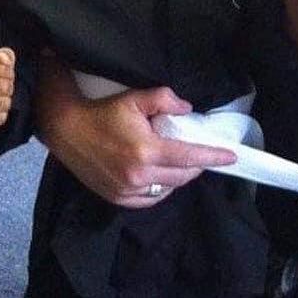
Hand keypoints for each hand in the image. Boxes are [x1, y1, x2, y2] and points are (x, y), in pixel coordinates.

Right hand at [0, 47, 15, 133]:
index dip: (10, 74)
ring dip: (6, 102)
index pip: (5, 69)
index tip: (3, 75)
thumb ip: (4, 56)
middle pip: (5, 87)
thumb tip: (4, 60)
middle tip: (1, 89)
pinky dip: (1, 115)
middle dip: (9, 88)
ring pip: (4, 103)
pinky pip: (0, 117)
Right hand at [35, 54, 237, 208]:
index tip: (231, 157)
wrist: (66, 129)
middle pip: (182, 176)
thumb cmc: (102, 112)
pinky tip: (159, 175)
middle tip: (200, 153)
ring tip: (178, 161)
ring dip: (178, 177)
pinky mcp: (117, 198)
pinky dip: (160, 188)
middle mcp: (139, 176)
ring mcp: (127, 191)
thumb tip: (188, 109)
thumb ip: (165, 99)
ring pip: (167, 189)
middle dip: (196, 166)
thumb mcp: (135, 98)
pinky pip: (150, 199)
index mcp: (146, 151)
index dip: (213, 157)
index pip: (189, 158)